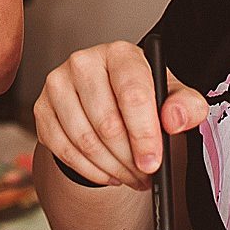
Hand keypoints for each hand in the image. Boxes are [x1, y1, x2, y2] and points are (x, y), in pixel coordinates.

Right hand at [35, 41, 208, 190]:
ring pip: (84, 140)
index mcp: (120, 54)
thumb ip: (186, 106)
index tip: (153, 163)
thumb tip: (174, 119)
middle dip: (130, 159)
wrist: (109, 100)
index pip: (132, 94)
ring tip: (130, 175)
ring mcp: (58, 84)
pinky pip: (63, 150)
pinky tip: (107, 171)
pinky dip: (89, 170)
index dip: (144, 134)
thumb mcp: (173, 96)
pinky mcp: (42, 108)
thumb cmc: (142, 95)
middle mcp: (84, 62)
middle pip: (107, 123)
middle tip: (145, 175)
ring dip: (111, 168)